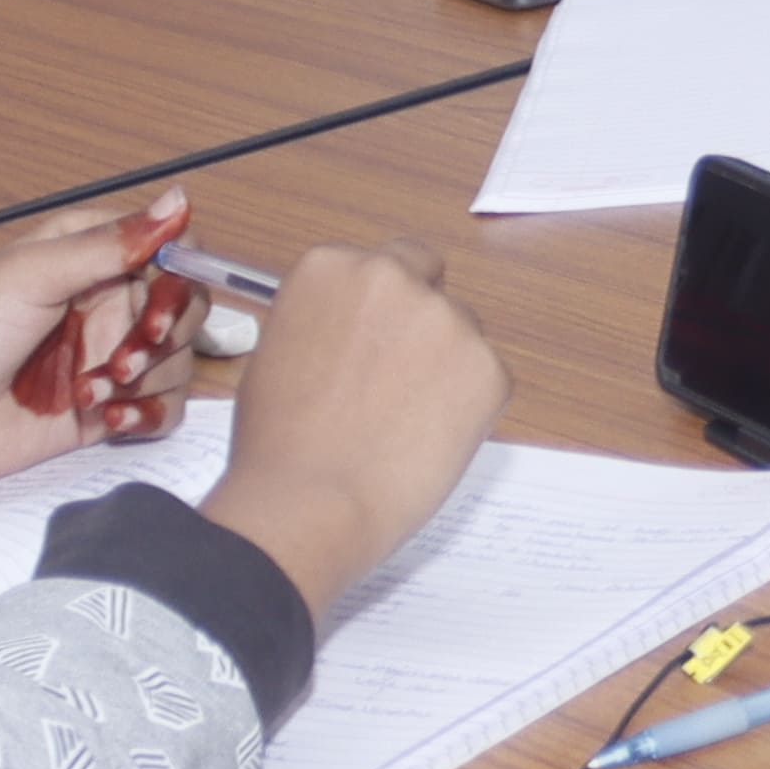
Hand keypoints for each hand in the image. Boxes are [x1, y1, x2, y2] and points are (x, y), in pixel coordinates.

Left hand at [0, 195, 188, 486]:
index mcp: (88, 259)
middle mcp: (105, 306)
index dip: (182, 274)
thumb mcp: (34, 273)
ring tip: (93, 392)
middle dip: (166, 334)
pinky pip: (162, 411)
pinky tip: (108, 419)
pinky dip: (147, 416)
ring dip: (147, 380)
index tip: (161, 300)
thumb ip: (112, 242)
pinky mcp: (104, 411)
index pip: (169, 251)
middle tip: (126, 355)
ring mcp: (106, 360)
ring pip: (179, 363)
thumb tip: (180, 200)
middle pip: (186, 310)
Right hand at [202, 242, 505, 618]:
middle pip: (429, 282)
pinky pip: (487, 380)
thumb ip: (326, 319)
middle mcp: (393, 277)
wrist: (311, 503)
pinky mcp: (490, 369)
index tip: (370, 342)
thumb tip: (357, 327)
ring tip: (404, 423)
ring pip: (462, 333)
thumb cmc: (279, 441)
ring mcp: (448, 320)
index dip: (378, 310)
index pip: (382, 265)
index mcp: (332, 266)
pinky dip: (470, 408)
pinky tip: (427, 442)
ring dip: (446, 366)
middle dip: (420, 320)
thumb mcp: (280, 350)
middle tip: (400, 377)